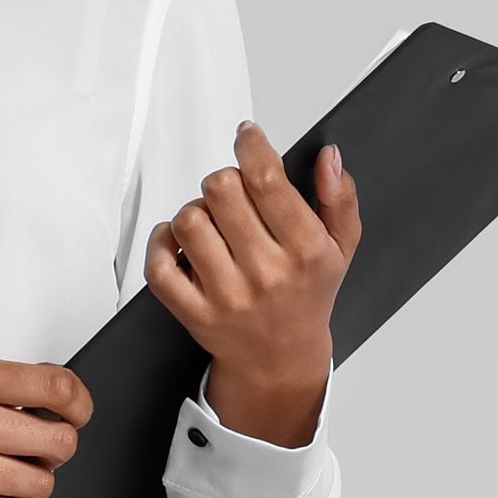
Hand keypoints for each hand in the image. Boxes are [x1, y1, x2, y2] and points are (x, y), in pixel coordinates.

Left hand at [148, 120, 359, 444]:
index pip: (267, 179)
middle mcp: (266, 273)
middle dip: (224, 182)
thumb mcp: (339, 248)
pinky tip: (180, 242)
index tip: (247, 137)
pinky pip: (158, 263)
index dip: (251, 146)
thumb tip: (329, 158)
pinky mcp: (193, 312)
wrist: (280, 360)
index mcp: (305, 251)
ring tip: (212, 225)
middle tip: (233, 197)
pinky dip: (162, 242)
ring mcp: (226, 296)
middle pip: (220, 188)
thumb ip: (339, 199)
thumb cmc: (305, 296)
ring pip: (187, 220)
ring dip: (195, 212)